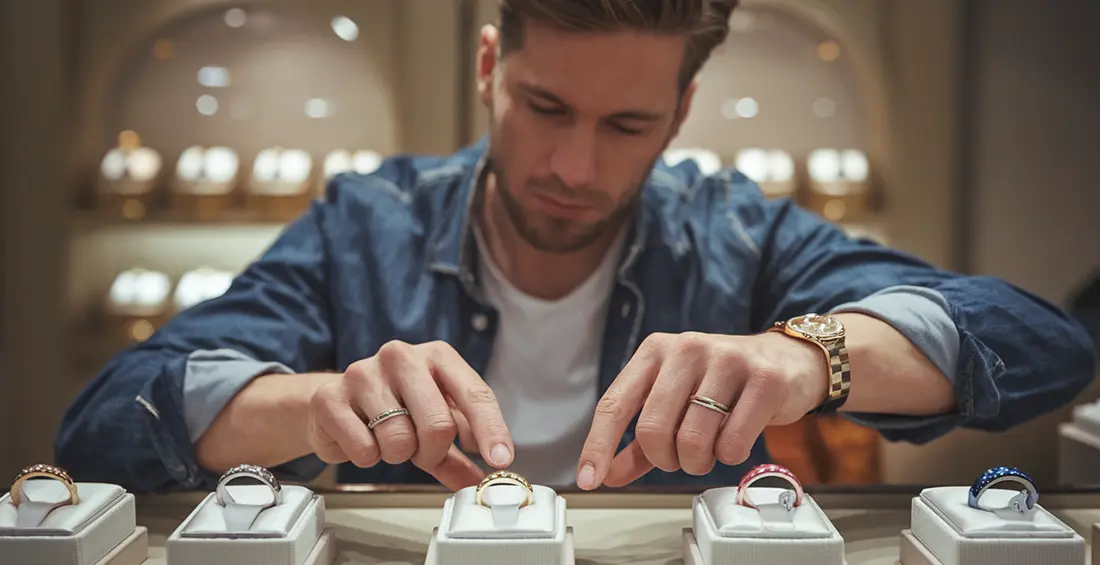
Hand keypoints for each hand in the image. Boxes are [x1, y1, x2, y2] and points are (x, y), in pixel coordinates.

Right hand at [306, 340, 513, 489]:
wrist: (334, 401)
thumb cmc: (392, 407)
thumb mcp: (432, 423)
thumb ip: (456, 452)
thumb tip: (477, 480)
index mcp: (437, 356)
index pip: (475, 394)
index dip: (491, 430)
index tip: (500, 459)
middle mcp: (402, 356)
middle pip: (438, 425)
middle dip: (433, 452)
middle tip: (421, 453)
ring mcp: (364, 373)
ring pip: (400, 440)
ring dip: (398, 455)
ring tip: (387, 439)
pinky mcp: (331, 397)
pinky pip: (365, 449)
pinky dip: (368, 457)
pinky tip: (362, 438)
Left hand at [575, 331, 827, 488]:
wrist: (788, 360)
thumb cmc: (724, 385)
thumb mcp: (676, 402)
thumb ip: (640, 441)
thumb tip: (607, 473)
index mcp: (656, 350)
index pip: (615, 403)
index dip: (598, 446)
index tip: (589, 479)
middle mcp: (686, 348)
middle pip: (653, 429)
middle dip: (665, 460)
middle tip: (680, 459)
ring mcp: (727, 360)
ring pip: (692, 440)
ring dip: (699, 462)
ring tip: (710, 449)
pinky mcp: (764, 380)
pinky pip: (732, 443)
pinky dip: (730, 456)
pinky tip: (737, 439)